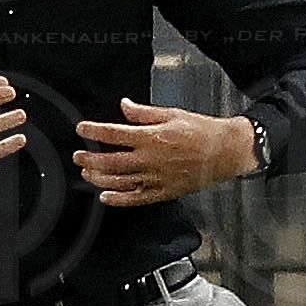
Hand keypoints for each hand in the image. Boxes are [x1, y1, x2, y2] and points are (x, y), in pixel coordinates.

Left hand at [74, 99, 257, 206]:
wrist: (227, 151)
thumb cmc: (202, 131)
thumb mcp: (172, 114)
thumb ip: (144, 113)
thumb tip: (123, 106)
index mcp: (152, 137)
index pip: (114, 133)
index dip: (94, 131)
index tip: (81, 129)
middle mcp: (150, 159)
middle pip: (110, 161)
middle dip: (89, 159)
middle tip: (78, 156)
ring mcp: (156, 178)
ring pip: (119, 181)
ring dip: (98, 178)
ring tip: (87, 172)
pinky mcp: (163, 192)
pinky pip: (136, 199)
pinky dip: (118, 199)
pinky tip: (105, 197)